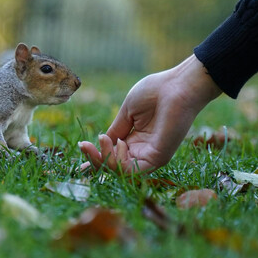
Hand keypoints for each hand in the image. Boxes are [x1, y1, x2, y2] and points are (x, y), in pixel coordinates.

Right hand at [78, 55, 221, 173]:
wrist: (177, 85)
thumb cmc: (156, 92)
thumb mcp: (127, 112)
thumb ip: (115, 130)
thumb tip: (100, 142)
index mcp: (135, 139)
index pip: (112, 155)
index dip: (96, 159)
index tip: (80, 159)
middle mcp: (142, 151)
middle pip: (113, 166)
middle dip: (95, 159)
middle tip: (84, 146)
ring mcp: (151, 156)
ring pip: (121, 171)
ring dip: (105, 159)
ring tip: (102, 141)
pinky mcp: (159, 158)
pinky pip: (133, 170)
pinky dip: (119, 161)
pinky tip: (118, 143)